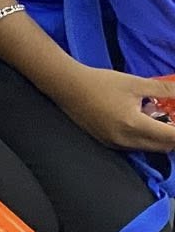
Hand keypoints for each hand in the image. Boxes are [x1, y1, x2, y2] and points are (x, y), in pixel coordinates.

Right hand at [56, 64, 174, 153]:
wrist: (68, 86)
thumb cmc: (101, 82)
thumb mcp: (135, 83)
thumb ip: (163, 89)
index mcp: (134, 124)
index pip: (170, 137)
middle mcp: (126, 140)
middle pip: (162, 147)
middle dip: (173, 137)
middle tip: (174, 122)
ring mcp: (115, 144)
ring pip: (148, 148)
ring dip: (159, 139)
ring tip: (161, 122)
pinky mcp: (107, 143)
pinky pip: (134, 147)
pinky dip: (144, 139)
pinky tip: (142, 124)